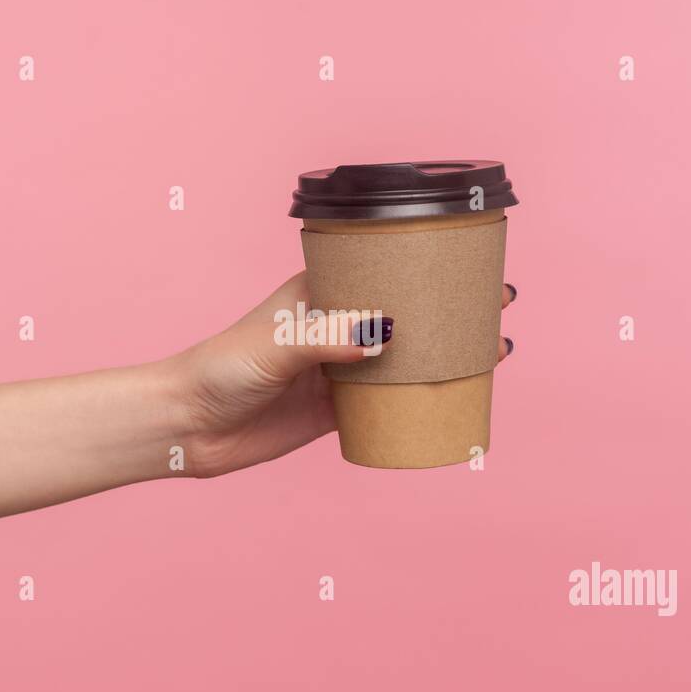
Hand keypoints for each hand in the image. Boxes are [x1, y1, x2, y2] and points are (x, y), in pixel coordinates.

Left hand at [172, 272, 517, 477]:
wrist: (190, 427)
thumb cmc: (221, 368)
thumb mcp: (276, 344)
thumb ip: (328, 336)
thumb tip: (386, 334)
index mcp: (320, 291)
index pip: (383, 267)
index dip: (430, 264)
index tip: (473, 265)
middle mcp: (336, 324)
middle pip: (406, 309)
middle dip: (453, 307)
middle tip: (500, 307)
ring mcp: (340, 367)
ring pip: (406, 354)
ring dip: (448, 352)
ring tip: (494, 349)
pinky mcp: (337, 409)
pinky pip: (391, 401)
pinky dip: (424, 397)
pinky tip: (456, 396)